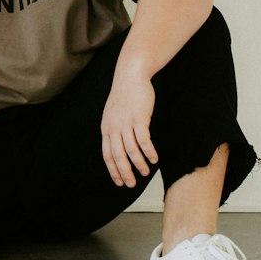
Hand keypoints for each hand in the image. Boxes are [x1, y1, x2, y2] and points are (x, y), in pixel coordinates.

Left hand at [100, 68, 158, 187]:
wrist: (131, 75)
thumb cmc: (124, 95)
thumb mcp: (113, 113)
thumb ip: (114, 129)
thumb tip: (120, 147)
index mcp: (106, 128)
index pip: (107, 154)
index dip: (113, 170)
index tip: (119, 182)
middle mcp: (114, 127)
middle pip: (118, 155)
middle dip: (125, 172)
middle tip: (132, 184)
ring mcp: (126, 123)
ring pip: (131, 150)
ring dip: (139, 164)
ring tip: (146, 172)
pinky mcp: (139, 118)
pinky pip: (144, 140)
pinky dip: (149, 152)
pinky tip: (155, 159)